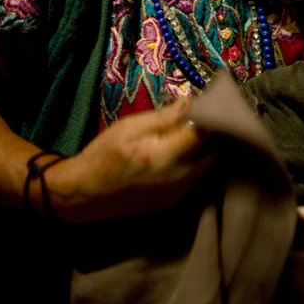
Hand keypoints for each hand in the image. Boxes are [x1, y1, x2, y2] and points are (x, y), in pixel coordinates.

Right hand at [48, 99, 213, 222]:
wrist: (85, 194)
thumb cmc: (103, 155)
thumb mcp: (130, 127)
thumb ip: (164, 117)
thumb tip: (193, 101)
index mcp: (165, 157)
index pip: (207, 135)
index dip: (215, 116)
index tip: (216, 100)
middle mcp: (180, 180)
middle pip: (216, 153)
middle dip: (218, 131)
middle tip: (214, 110)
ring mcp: (180, 195)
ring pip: (211, 166)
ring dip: (212, 147)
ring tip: (204, 127)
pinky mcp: (177, 202)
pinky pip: (201, 177)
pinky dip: (202, 161)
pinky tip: (193, 148)